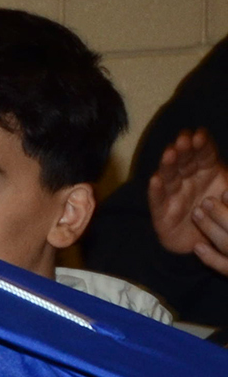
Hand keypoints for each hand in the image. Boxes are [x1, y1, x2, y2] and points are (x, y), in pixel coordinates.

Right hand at [150, 130, 227, 273]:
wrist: (207, 243)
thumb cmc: (220, 214)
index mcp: (207, 172)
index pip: (204, 154)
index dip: (201, 145)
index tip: (199, 134)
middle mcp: (188, 180)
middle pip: (184, 162)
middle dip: (183, 149)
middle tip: (183, 139)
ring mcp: (173, 195)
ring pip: (169, 177)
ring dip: (168, 164)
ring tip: (169, 153)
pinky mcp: (162, 213)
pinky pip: (158, 200)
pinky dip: (156, 190)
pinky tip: (155, 180)